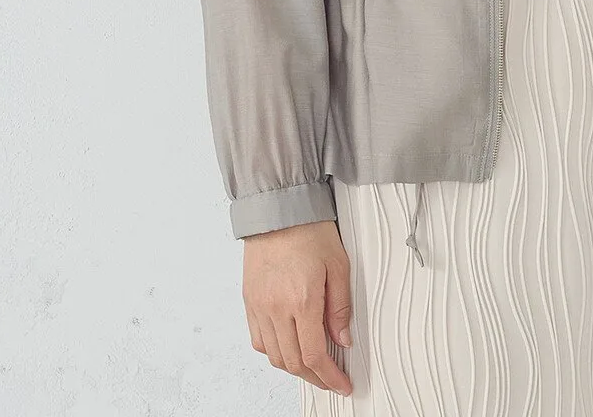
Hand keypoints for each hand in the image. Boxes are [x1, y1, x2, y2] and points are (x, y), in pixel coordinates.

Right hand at [243, 218, 353, 395]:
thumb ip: (340, 307)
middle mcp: (276, 308)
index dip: (330, 377)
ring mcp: (259, 307)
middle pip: (293, 362)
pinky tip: (289, 346)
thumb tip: (343, 340)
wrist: (279, 209)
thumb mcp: (338, 264)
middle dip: (315, 377)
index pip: (314, 356)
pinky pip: (259, 340)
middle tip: (331, 379)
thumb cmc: (310, 229)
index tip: (342, 384)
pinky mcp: (250, 301)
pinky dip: (274, 351)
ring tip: (313, 366)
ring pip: (274, 356)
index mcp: (302, 300)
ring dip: (294, 368)